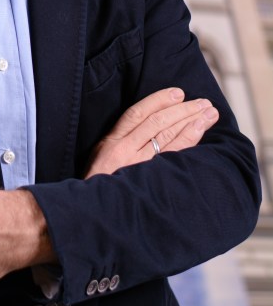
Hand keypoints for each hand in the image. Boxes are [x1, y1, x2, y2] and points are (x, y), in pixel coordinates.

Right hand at [85, 87, 218, 177]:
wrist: (96, 212)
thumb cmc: (99, 184)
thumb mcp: (101, 157)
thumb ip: (120, 141)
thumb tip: (147, 125)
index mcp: (112, 141)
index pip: (137, 113)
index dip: (159, 100)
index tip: (178, 93)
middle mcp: (125, 149)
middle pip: (157, 121)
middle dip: (183, 109)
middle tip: (204, 103)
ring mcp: (137, 164)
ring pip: (167, 135)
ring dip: (191, 121)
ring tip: (209, 114)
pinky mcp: (149, 178)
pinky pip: (172, 155)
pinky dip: (188, 140)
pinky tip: (199, 131)